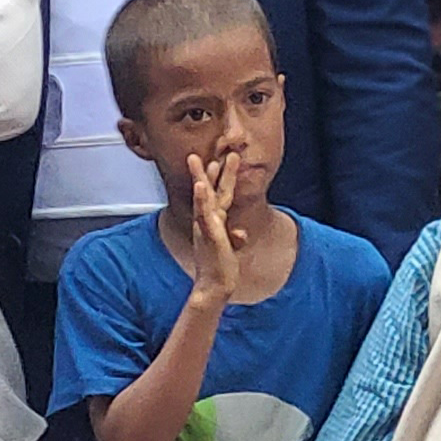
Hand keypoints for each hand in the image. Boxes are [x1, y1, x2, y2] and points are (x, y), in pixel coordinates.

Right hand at [185, 150, 246, 301]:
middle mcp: (208, 222)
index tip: (215, 160)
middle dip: (206, 172)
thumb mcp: (229, 248)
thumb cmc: (219, 267)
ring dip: (202, 179)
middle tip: (200, 154)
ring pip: (205, 199)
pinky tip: (200, 187)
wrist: (214, 286)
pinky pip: (204, 215)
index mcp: (212, 222)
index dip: (214, 178)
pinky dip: (202, 200)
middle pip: (208, 192)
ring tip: (200, 161)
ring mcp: (207, 227)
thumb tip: (240, 233)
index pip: (214, 196)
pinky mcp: (210, 235)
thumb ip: (233, 237)